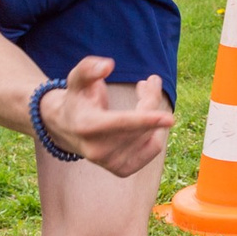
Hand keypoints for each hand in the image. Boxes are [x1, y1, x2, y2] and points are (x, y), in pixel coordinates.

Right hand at [39, 55, 173, 176]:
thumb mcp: (77, 79)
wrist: (66, 128)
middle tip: (149, 81)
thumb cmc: (77, 98)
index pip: (121, 123)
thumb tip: (108, 65)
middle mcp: (98, 150)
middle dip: (150, 98)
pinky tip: (143, 121)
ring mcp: (110, 163)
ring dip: (152, 113)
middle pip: (141, 124)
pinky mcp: (122, 170)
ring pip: (150, 136)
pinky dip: (153, 132)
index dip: (146, 119)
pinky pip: (152, 149)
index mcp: (87, 127)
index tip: (170, 119)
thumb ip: (89, 68)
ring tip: (142, 92)